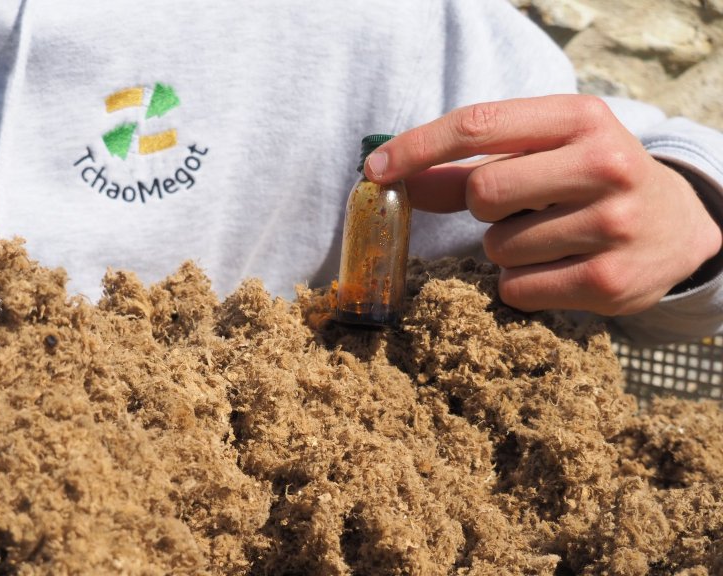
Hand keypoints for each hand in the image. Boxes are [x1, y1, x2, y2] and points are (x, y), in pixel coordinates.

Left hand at [364, 95, 722, 315]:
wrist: (678, 227)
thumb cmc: (589, 182)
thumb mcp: (543, 154)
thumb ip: (466, 167)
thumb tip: (391, 178)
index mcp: (580, 118)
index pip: (479, 126)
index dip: (418, 148)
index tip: (375, 169)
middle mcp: (603, 164)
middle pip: (481, 193)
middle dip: (481, 208)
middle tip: (518, 207)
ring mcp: (612, 225)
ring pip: (497, 247)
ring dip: (505, 249)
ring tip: (551, 237)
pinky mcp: (609, 281)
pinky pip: (516, 289)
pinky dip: (521, 284)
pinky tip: (560, 268)